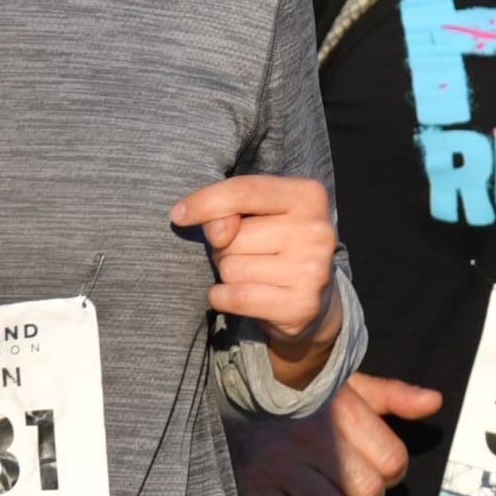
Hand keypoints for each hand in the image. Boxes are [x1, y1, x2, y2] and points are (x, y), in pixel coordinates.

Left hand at [174, 171, 339, 380]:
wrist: (310, 298)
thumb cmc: (274, 245)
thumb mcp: (256, 215)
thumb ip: (228, 210)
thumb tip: (216, 231)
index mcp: (308, 195)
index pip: (244, 190)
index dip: (204, 202)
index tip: (178, 213)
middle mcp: (317, 231)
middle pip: (233, 235)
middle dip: (224, 247)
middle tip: (248, 254)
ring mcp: (312, 270)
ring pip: (230, 267)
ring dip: (227, 274)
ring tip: (252, 274)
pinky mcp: (300, 305)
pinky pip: (235, 297)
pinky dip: (222, 297)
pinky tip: (237, 295)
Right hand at [231, 370, 442, 495]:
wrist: (227, 379)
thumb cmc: (294, 382)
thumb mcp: (343, 380)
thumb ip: (390, 395)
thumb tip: (433, 402)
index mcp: (344, 413)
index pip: (392, 463)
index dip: (391, 470)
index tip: (376, 465)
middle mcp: (317, 442)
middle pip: (367, 495)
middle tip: (352, 486)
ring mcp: (283, 467)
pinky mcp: (255, 486)